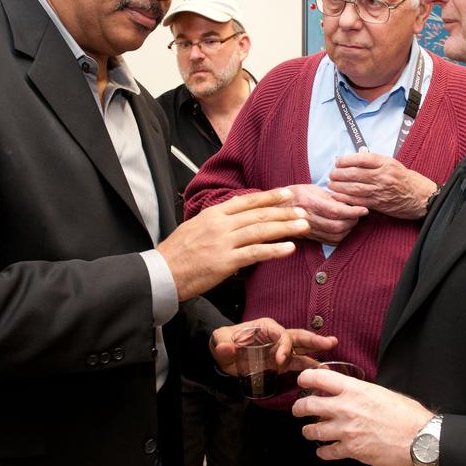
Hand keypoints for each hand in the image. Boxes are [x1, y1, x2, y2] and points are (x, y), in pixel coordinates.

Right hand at [159, 188, 308, 300]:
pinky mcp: (225, 261)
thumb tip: (236, 218)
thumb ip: (217, 222)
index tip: (287, 194)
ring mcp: (223, 242)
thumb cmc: (176, 253)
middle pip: (259, 214)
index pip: (247, 201)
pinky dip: (274, 250)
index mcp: (213, 214)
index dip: (269, 197)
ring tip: (303, 226)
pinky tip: (289, 248)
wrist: (161, 272)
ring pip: (261, 230)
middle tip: (304, 211)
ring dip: (285, 227)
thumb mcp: (195, 227)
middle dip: (284, 212)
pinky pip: (255, 253)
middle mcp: (220, 224)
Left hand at [209, 318, 337, 375]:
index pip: (281, 335)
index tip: (280, 361)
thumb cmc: (223, 342)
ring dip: (316, 354)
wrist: (223, 354)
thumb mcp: (219, 341)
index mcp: (265, 328)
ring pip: (301, 350)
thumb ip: (222, 344)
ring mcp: (280, 349)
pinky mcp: (280, 362)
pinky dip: (308, 367)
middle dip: (314, 341)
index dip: (284, 347)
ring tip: (330, 361)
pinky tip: (321, 373)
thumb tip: (227, 349)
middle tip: (330, 343)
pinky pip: (296, 363)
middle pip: (298, 337)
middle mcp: (276, 336)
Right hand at [285, 183, 366, 244]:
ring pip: (335, 236)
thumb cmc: (293, 194)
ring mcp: (307, 230)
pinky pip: (329, 242)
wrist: (272, 209)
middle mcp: (307, 218)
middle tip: (359, 214)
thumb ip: (328, 196)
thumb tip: (346, 202)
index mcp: (308, 202)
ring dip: (348, 230)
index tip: (363, 209)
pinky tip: (344, 229)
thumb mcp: (309, 188)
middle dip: (353, 221)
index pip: (335, 210)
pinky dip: (341, 237)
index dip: (352, 211)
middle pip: (337, 226)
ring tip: (353, 220)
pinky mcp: (309, 238)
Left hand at [292, 371, 431, 465]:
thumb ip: (359, 391)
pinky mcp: (351, 450)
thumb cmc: (406, 414)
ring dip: (309, 431)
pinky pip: (327, 452)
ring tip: (310, 431)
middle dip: (299, 408)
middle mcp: (346, 408)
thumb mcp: (380, 392)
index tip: (303, 381)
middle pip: (307, 406)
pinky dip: (323, 452)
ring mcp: (346, 430)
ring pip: (312, 431)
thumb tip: (346, 390)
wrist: (419, 437)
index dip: (306, 378)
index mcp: (354, 390)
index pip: (318, 378)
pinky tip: (325, 450)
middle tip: (299, 410)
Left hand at [328, 151, 436, 219]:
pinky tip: (338, 196)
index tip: (338, 162)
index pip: (362, 159)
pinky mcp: (379, 204)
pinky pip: (358, 201)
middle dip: (339, 174)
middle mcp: (383, 176)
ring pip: (354, 188)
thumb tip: (353, 159)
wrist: (420, 197)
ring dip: (339, 187)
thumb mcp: (392, 164)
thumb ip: (374, 161)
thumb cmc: (405, 179)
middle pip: (354, 174)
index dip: (346, 160)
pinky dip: (346, 198)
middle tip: (332, 174)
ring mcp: (380, 191)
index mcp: (386, 163)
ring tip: (332, 185)